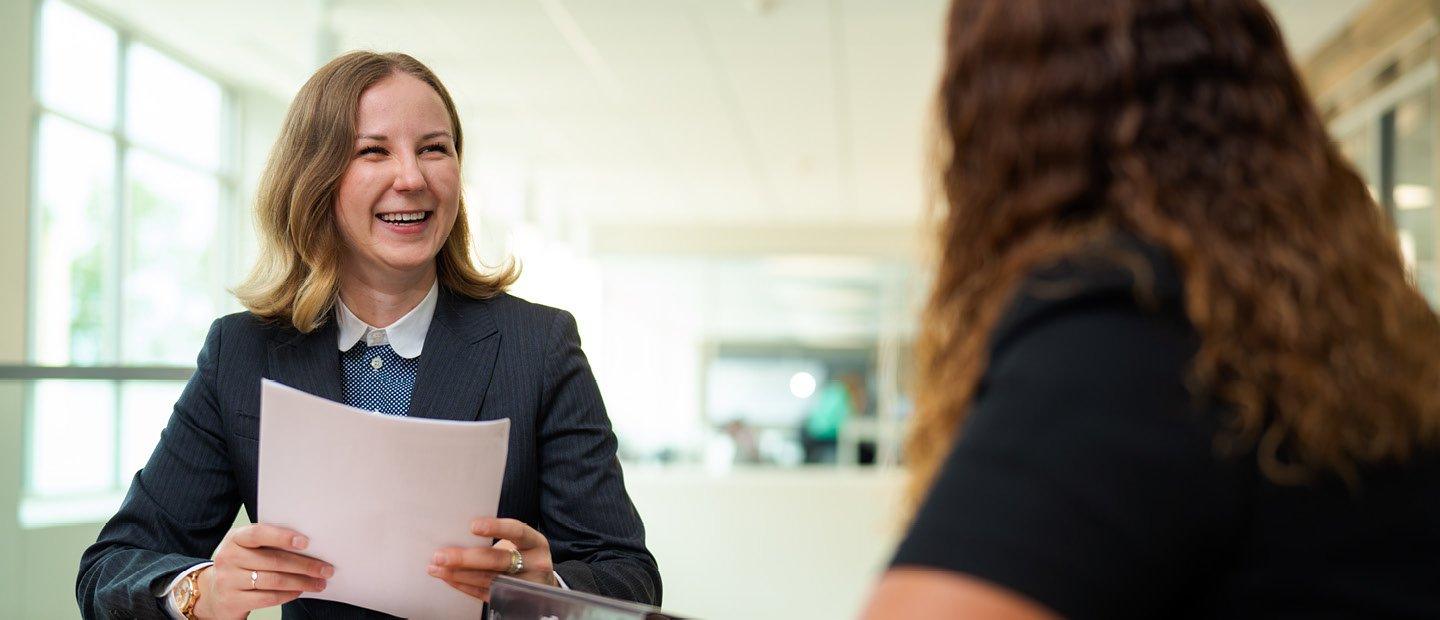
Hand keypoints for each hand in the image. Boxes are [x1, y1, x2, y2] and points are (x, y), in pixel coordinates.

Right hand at [191, 524, 332, 619]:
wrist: (213, 593)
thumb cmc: (241, 565)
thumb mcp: (248, 549)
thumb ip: (269, 543)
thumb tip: (309, 545)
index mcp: (235, 538)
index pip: (259, 533)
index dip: (283, 537)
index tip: (306, 542)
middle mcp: (228, 557)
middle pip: (273, 560)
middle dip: (305, 565)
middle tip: (326, 569)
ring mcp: (228, 580)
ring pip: (274, 580)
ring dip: (302, 582)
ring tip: (319, 583)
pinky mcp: (232, 601)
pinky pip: (268, 598)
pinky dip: (289, 594)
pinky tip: (300, 591)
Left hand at [428, 518, 556, 600]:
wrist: (540, 580)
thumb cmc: (523, 553)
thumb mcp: (520, 542)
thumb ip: (499, 535)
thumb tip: (459, 530)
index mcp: (536, 543)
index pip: (517, 532)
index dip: (496, 528)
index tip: (472, 526)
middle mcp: (534, 564)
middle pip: (498, 561)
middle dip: (466, 558)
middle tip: (441, 555)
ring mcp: (524, 585)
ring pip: (488, 579)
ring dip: (458, 574)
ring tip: (436, 567)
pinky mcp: (511, 600)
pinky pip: (483, 593)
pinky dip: (463, 586)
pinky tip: (448, 578)